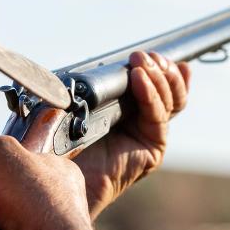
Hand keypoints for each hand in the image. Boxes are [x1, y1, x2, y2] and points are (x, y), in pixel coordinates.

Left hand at [73, 50, 190, 216]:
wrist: (59, 176)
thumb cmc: (60, 142)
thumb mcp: (77, 104)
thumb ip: (95, 86)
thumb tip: (103, 64)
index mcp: (127, 110)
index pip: (155, 85)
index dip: (159, 67)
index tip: (150, 53)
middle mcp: (142, 123)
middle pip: (170, 90)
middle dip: (161, 68)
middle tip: (143, 56)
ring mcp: (150, 135)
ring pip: (170, 100)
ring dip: (157, 77)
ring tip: (140, 62)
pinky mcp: (153, 148)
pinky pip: (158, 115)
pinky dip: (150, 94)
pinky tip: (139, 78)